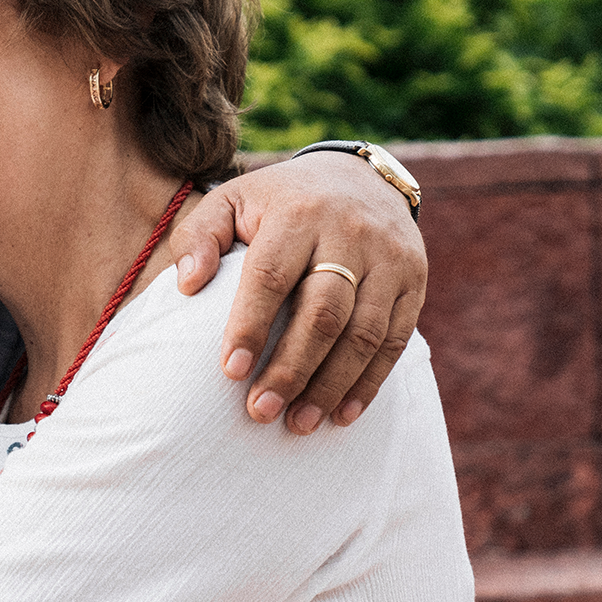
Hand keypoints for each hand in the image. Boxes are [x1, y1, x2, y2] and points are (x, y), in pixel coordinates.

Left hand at [166, 151, 425, 432]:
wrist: (359, 177)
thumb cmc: (277, 201)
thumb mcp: (231, 201)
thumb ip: (199, 237)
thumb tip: (187, 285)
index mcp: (297, 213)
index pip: (272, 275)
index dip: (250, 325)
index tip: (229, 370)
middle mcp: (349, 233)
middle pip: (323, 312)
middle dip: (291, 368)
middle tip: (260, 411)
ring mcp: (389, 259)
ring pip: (364, 333)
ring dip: (330, 385)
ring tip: (297, 424)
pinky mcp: (414, 282)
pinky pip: (395, 340)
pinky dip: (369, 383)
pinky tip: (342, 415)